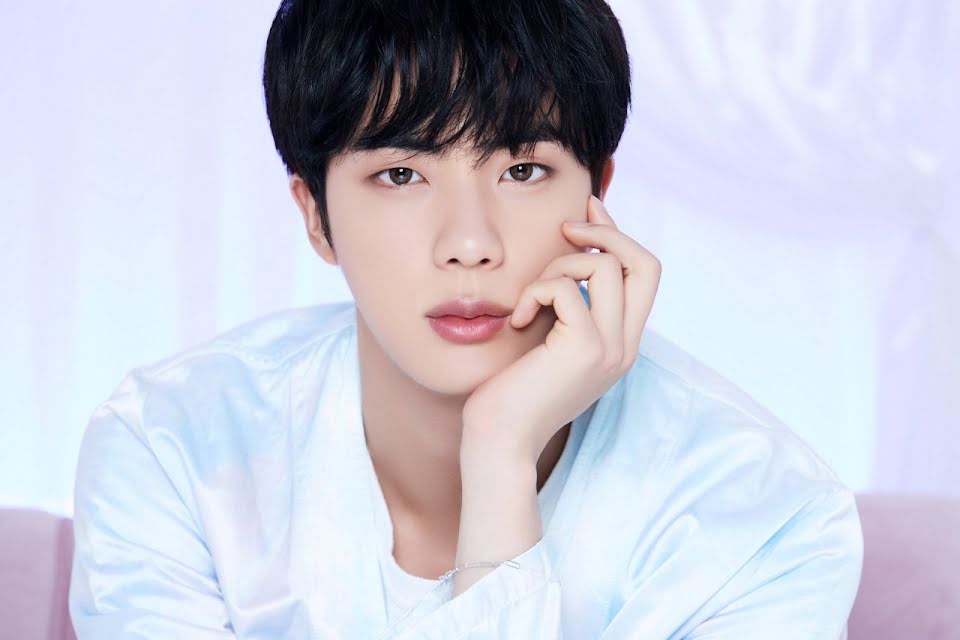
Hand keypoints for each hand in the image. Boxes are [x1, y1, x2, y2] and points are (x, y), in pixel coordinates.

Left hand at [461, 194, 661, 464]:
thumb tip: (568, 250)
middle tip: (566, 228)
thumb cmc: (512, 391)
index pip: (644, 273)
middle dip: (605, 231)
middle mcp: (626, 346)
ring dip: (557, 268)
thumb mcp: (549, 340)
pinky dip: (535, 292)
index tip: (584, 213)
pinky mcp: (585, 348)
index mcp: (621, 343)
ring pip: (604, 267)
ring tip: (529, 299)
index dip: (617, 235)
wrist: (500, 439)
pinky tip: (517, 320)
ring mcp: (610, 348)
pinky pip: (566, 288)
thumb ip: (568, 305)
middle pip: (645, 262)